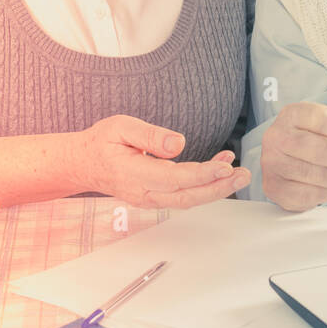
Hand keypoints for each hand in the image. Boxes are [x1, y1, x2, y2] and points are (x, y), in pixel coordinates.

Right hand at [67, 115, 248, 208]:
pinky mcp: (155, 196)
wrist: (82, 164)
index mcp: (132, 174)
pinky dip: (204, 185)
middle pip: (186, 197)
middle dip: (218, 188)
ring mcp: (148, 198)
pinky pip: (183, 194)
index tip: (225, 166)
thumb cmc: (101, 142)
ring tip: (240, 174)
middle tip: (244, 175)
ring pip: (187, 200)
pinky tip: (221, 168)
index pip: (173, 178)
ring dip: (216, 188)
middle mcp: (142, 192)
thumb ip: (149, 135)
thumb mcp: (120, 127)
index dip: (202, 174)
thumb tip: (179, 143)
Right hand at [260, 102, 326, 210]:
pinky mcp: (273, 187)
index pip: (323, 121)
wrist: (286, 154)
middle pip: (318, 150)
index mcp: (291, 114)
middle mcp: (275, 136)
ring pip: (314, 174)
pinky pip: (307, 194)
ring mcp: (271, 163)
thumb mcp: (324, 122)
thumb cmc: (311, 137)